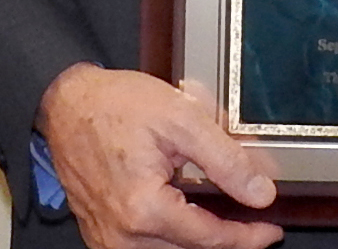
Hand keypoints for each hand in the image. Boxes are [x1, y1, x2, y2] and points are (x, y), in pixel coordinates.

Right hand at [35, 64, 281, 248]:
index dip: (247, 237)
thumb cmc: (115, 105)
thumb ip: (226, 160)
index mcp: (144, 209)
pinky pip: (146, 245)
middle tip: (252, 221)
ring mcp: (107, 238)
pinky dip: (172, 234)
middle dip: (226, 237)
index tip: (271, 231)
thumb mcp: (182, 119)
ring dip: (198, 236)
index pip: (210, 239)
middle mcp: (122, 234)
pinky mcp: (101, 234)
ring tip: (221, 213)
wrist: (67, 103)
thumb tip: (259, 193)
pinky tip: (186, 212)